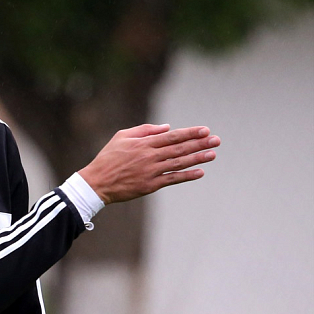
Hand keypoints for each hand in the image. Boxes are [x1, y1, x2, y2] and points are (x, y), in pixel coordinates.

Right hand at [78, 124, 219, 204]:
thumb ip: (144, 130)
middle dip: (199, 143)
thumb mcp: (121, 136)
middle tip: (216, 140)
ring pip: (179, 163)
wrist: (97, 181)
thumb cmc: (108, 157)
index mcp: (143, 143)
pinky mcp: (151, 185)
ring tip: (213, 153)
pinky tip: (200, 172)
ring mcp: (151, 171)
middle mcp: (149, 156)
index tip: (205, 130)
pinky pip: (172, 179)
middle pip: (179, 148)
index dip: (190, 133)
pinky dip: (187, 176)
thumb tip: (166, 127)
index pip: (172, 136)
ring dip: (198, 158)